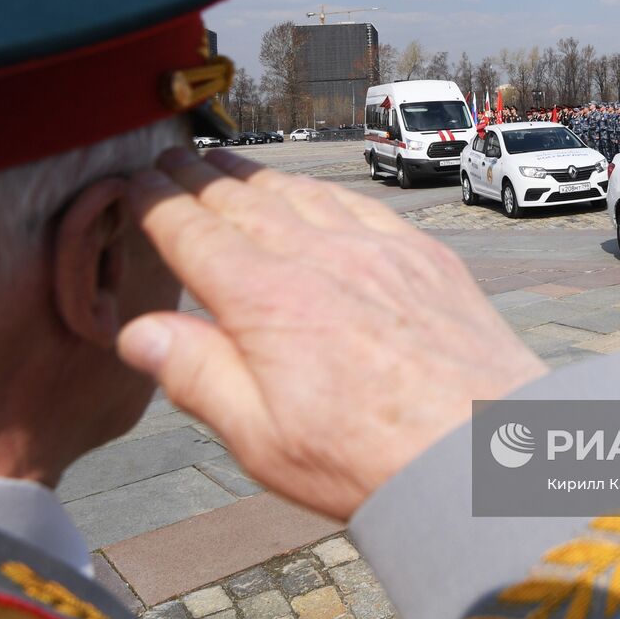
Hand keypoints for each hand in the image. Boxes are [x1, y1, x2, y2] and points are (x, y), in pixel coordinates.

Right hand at [116, 148, 547, 519]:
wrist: (483, 451)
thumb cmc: (371, 459)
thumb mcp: (262, 439)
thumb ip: (198, 377)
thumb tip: (138, 332)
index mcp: (265, 302)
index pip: (193, 233)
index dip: (156, 204)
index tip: (136, 185)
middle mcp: (318, 258)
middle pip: (241, 201)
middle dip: (197, 176)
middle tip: (171, 159)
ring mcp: (374, 249)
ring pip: (298, 192)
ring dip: (255, 174)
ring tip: (227, 165)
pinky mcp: (421, 253)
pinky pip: (358, 201)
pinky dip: (320, 188)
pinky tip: (312, 191)